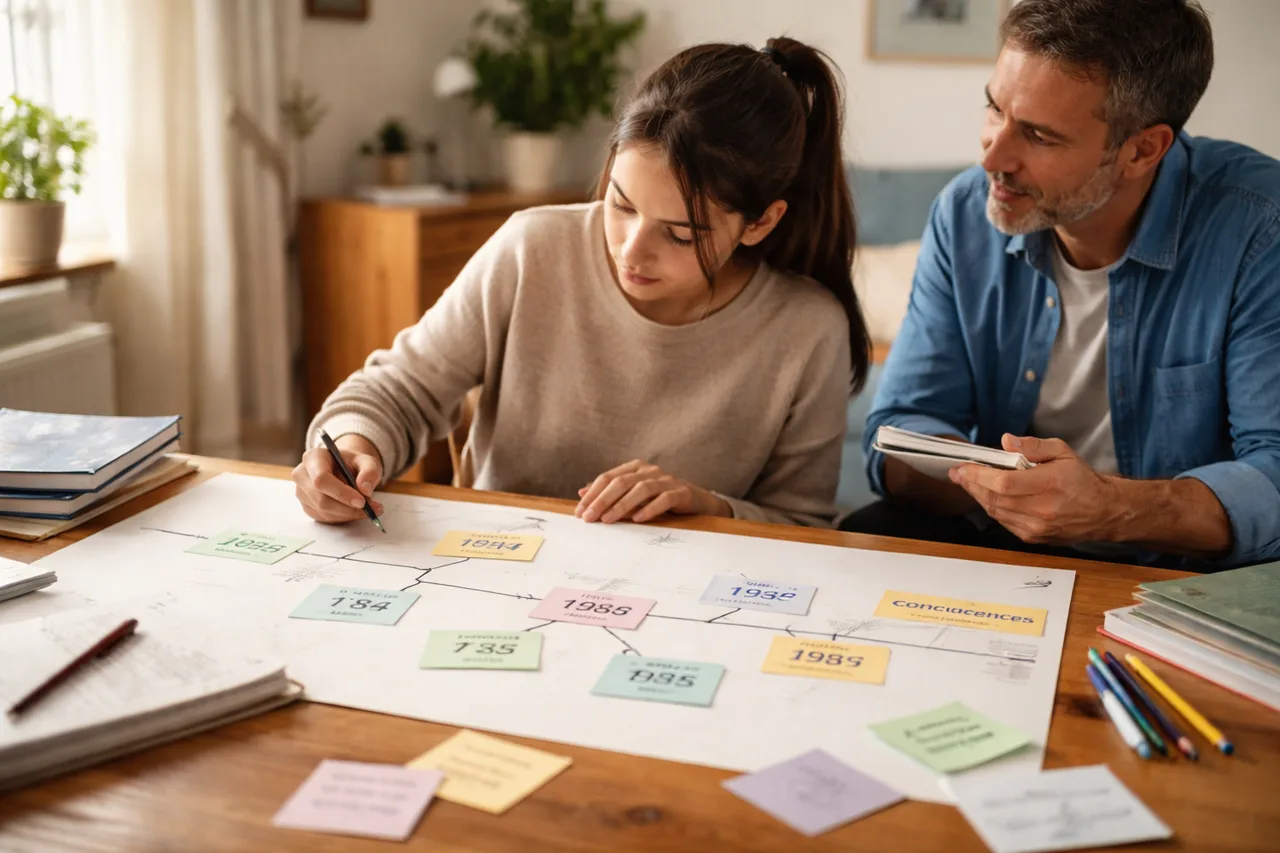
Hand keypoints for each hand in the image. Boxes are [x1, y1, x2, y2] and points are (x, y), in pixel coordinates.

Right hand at [292, 433, 384, 523]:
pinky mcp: (307, 507)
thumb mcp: (368, 461)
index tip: (362, 501)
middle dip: (349, 508)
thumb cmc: (354, 463)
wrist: (345, 469)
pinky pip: (325, 518)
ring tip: (369, 508)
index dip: (341, 493)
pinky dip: (344, 517)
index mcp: (313, 457)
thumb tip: (365, 489)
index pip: (321, 479)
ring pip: (325, 512)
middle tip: (372, 508)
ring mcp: (302, 493)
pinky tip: (355, 510)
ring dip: (349, 514)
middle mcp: (302, 475)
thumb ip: (370, 472)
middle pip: (322, 499)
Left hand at [575, 459, 729, 523]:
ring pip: (641, 489)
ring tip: (608, 520)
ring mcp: (666, 480)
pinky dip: (649, 509)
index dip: (592, 494)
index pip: (608, 478)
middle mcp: (650, 470)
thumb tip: (582, 492)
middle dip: (602, 500)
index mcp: (635, 467)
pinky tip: (638, 519)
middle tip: (589, 517)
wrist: (697, 501)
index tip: (579, 511)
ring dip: (622, 505)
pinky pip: (664, 499)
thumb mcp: (633, 494)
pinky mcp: (681, 492)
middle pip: (621, 482)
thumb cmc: (660, 497)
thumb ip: (610, 492)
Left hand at [948, 434, 1122, 544]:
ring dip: (978, 496)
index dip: (979, 476)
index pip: (1004, 483)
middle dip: (971, 485)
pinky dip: (992, 507)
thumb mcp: (1062, 452)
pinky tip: (987, 495)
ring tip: (967, 482)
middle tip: (957, 473)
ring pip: (996, 512)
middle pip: (994, 498)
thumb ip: (1033, 446)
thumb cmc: (1082, 480)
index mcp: (1050, 485)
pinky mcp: (1032, 537)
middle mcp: (1041, 510)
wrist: (1103, 512)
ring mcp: (1036, 527)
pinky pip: (1003, 521)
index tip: (963, 467)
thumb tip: (1006, 441)